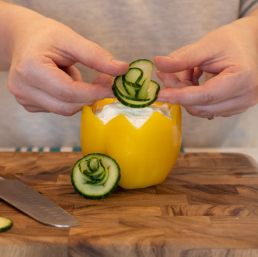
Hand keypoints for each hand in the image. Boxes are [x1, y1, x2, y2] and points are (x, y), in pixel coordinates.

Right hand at [7, 15, 127, 115]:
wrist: (24, 40)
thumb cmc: (46, 36)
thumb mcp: (71, 40)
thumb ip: (96, 56)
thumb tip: (122, 69)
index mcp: (30, 69)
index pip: (68, 92)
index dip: (94, 93)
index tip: (113, 88)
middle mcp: (22, 89)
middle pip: (67, 106)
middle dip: (91, 96)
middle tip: (105, 81)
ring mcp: (24, 99)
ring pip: (65, 110)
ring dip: (80, 97)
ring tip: (76, 75)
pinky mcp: (29, 105)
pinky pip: (59, 108)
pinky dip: (70, 99)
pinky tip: (66, 83)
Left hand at [154, 15, 257, 117]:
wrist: (249, 43)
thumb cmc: (231, 41)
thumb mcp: (207, 45)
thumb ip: (183, 58)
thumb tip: (158, 64)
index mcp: (240, 80)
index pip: (204, 96)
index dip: (178, 96)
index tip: (158, 94)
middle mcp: (244, 98)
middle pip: (199, 105)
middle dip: (178, 92)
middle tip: (166, 74)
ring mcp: (239, 105)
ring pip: (200, 109)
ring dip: (186, 93)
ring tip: (187, 71)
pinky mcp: (232, 108)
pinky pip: (205, 108)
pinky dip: (193, 96)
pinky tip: (195, 79)